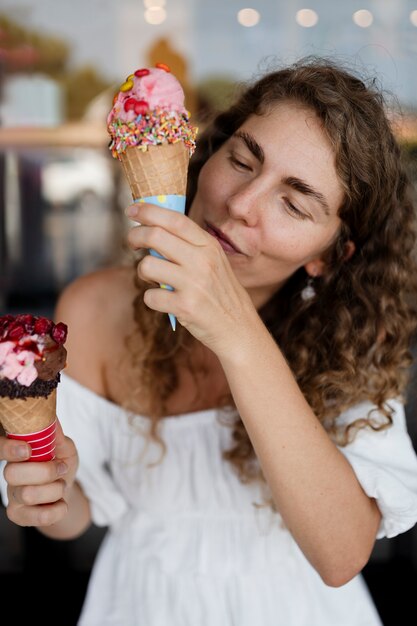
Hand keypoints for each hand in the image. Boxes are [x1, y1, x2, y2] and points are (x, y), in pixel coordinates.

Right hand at [2, 419, 78, 527]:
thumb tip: (53, 421)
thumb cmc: (61, 465)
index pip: (0, 448)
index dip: (8, 449)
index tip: (27, 449)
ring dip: (55, 490)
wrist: (66, 492)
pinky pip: (38, 516)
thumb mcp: (65, 449)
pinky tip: (61, 503)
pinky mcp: (18, 515)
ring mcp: (12, 495)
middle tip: (62, 468)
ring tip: (61, 485)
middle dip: (45, 472)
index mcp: (17, 452)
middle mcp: (10, 473)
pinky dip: (58, 510)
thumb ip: (58, 437)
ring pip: (27, 495)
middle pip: (11, 474)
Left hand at [125, 202, 258, 355]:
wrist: (238, 328)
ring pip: (147, 266)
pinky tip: (164, 301)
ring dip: (142, 271)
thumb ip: (189, 245)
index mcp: (209, 246)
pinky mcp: (184, 307)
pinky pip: (150, 297)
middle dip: (135, 236)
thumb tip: (152, 227)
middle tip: (133, 243)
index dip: (149, 211)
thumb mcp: (214, 261)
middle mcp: (202, 261)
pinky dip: (151, 300)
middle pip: (155, 236)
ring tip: (153, 278)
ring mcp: (193, 284)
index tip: (132, 210)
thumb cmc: (220, 293)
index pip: (175, 219)